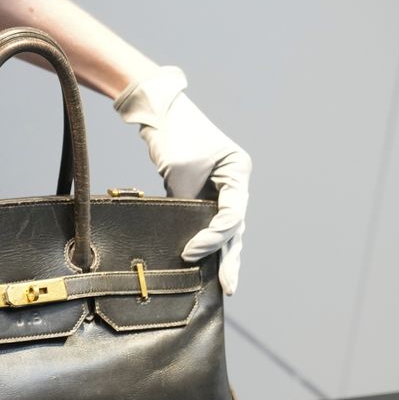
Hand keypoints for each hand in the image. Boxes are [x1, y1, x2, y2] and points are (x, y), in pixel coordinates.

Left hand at [114, 66, 250, 294]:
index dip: (212, 238)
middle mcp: (234, 182)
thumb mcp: (181, 170)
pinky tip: (204, 262)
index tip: (190, 252)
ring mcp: (221, 188)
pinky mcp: (203, 193)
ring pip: (226, 228)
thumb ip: (187, 202)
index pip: (232, 215)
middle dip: (230, 258)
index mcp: (238, 172)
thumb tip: (186, 234)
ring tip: (226, 283)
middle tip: (229, 287)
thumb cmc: (174, 134)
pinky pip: (208, 222)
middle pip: (235, 227)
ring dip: (223, 254)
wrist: (160, 112)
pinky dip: (208, 242)